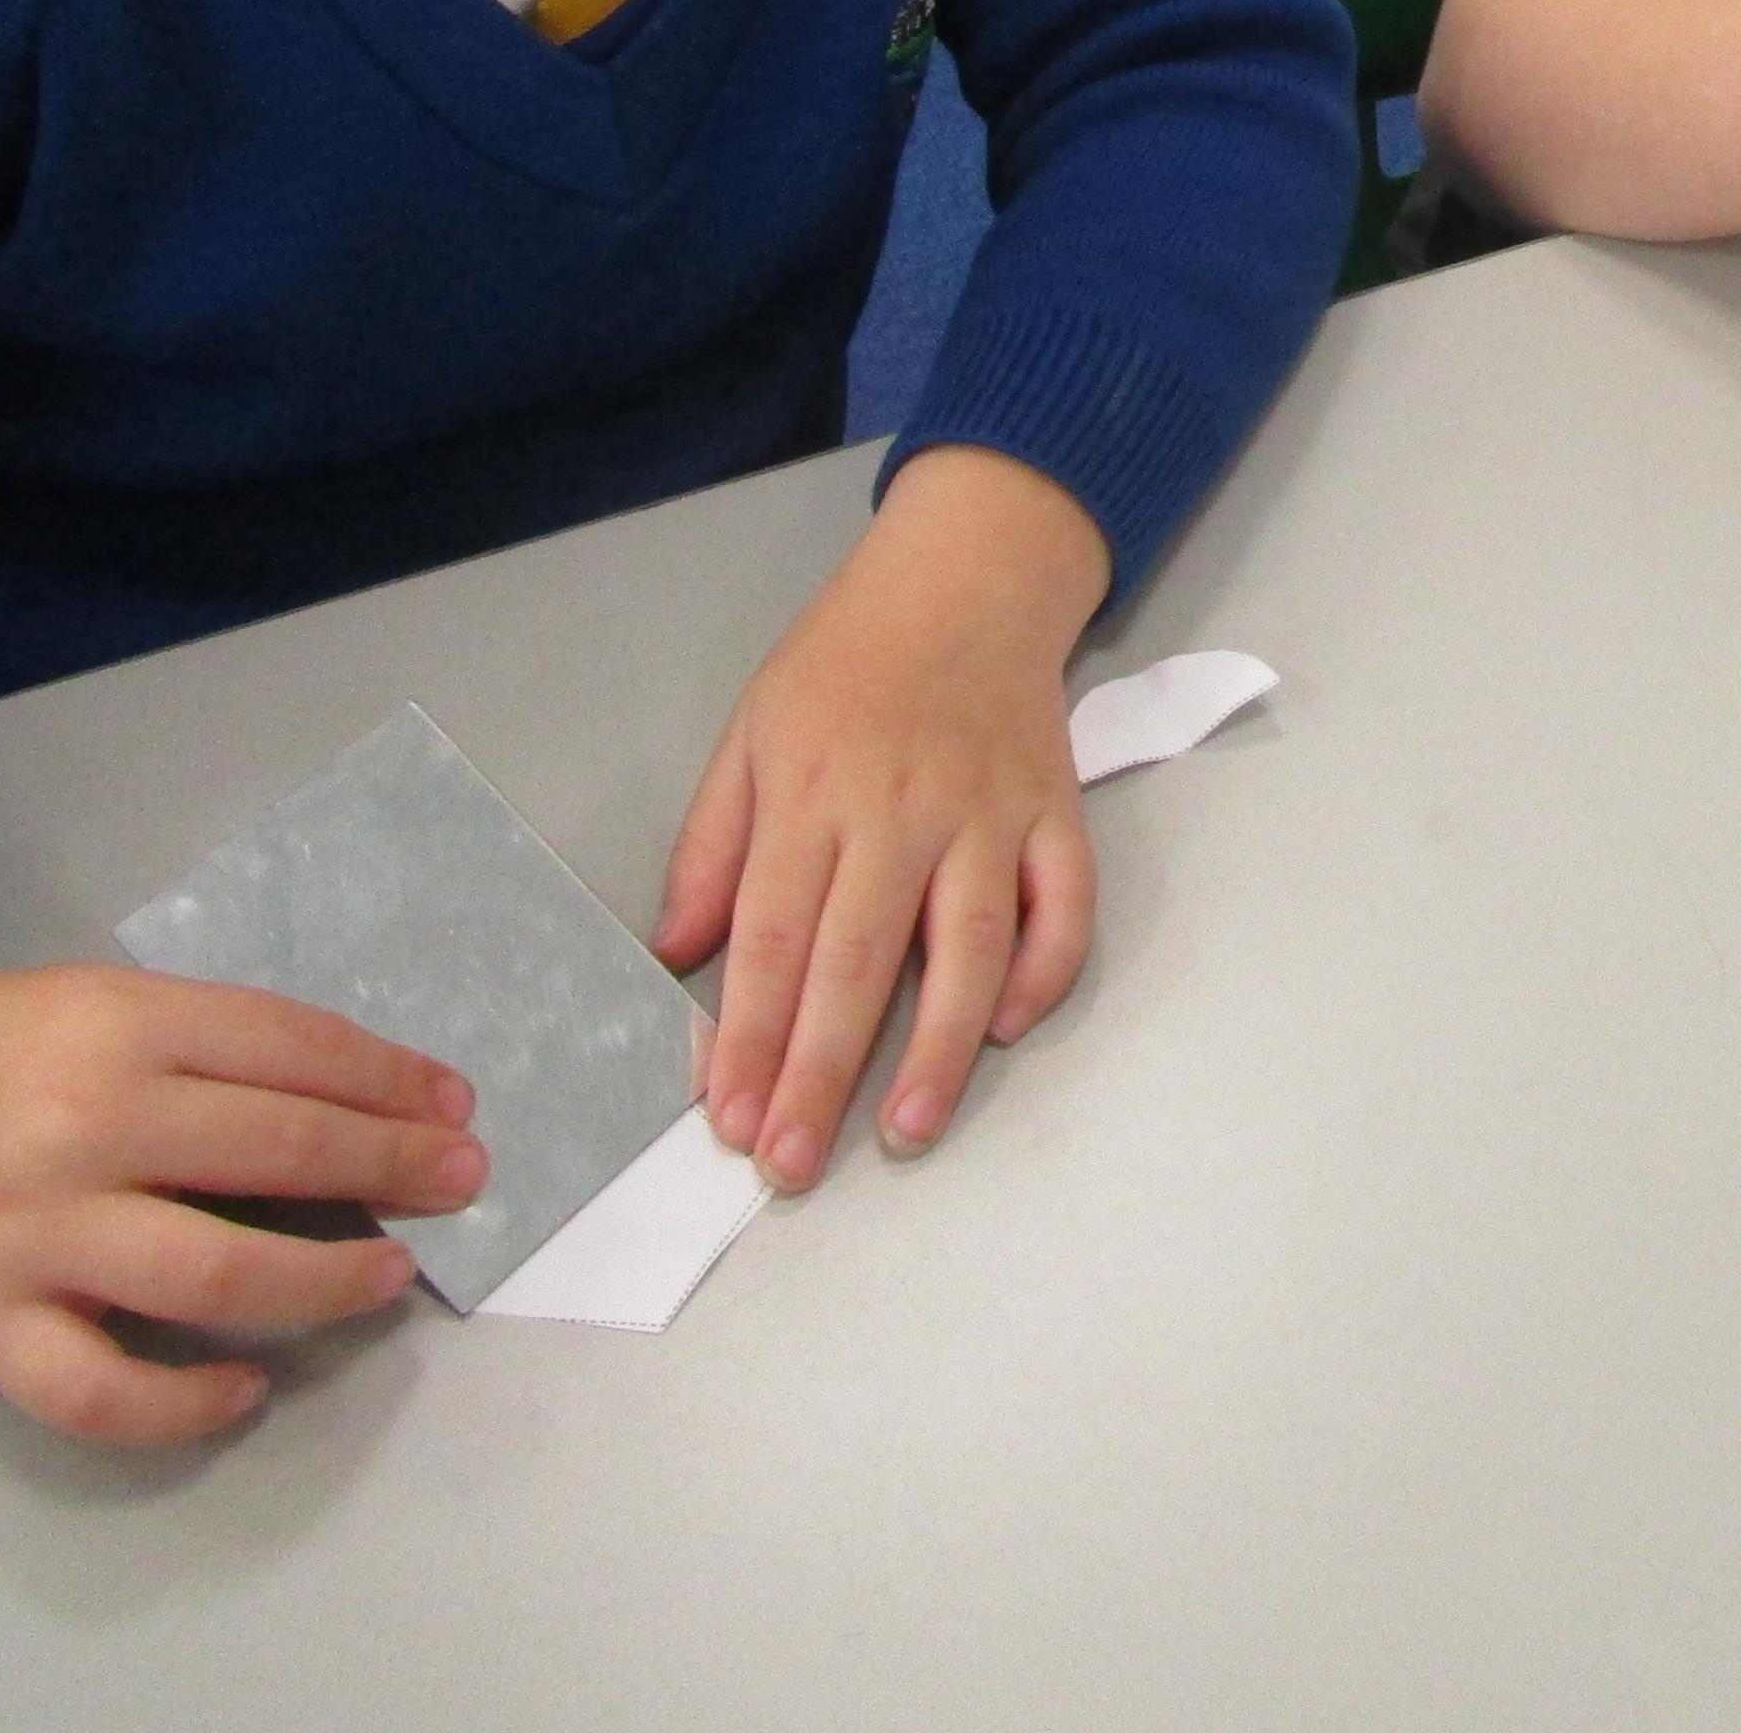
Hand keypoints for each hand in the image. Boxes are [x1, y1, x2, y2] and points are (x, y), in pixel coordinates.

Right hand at [0, 951, 477, 1445]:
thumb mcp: (105, 1005)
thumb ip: (214, 1049)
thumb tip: (366, 1106)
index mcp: (119, 1026)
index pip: (293, 1051)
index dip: (390, 1081)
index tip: (453, 1107)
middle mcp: (82, 1127)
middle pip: (277, 1152)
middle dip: (392, 1168)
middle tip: (461, 1180)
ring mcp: (32, 1236)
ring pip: (214, 1277)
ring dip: (326, 1284)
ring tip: (389, 1275)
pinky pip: (100, 1392)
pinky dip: (186, 1405)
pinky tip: (247, 1384)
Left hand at [660, 443, 1110, 1188]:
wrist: (968, 576)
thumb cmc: (845, 661)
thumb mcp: (750, 733)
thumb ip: (710, 845)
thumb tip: (674, 954)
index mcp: (814, 791)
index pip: (776, 937)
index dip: (752, 1037)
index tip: (731, 1120)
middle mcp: (904, 809)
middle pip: (860, 962)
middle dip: (823, 1073)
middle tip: (792, 1165)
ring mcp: (991, 813)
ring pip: (971, 948)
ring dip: (940, 1050)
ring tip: (905, 1132)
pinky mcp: (1058, 812)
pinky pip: (1066, 906)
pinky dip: (1045, 971)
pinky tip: (1006, 1027)